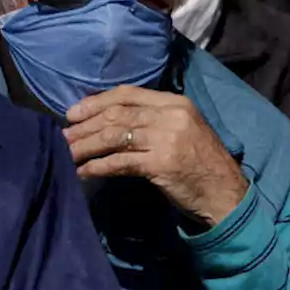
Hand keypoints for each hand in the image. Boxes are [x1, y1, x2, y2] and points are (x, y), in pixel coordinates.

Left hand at [64, 86, 248, 228]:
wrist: (226, 195)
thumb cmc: (201, 164)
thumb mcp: (181, 130)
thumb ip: (152, 120)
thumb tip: (108, 121)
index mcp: (175, 102)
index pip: (128, 94)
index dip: (96, 102)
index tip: (73, 113)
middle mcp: (171, 115)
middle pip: (117, 114)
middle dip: (85, 125)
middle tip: (63, 135)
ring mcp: (167, 138)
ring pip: (114, 136)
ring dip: (85, 145)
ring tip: (66, 153)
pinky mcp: (162, 163)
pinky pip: (120, 162)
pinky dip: (98, 166)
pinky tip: (83, 172)